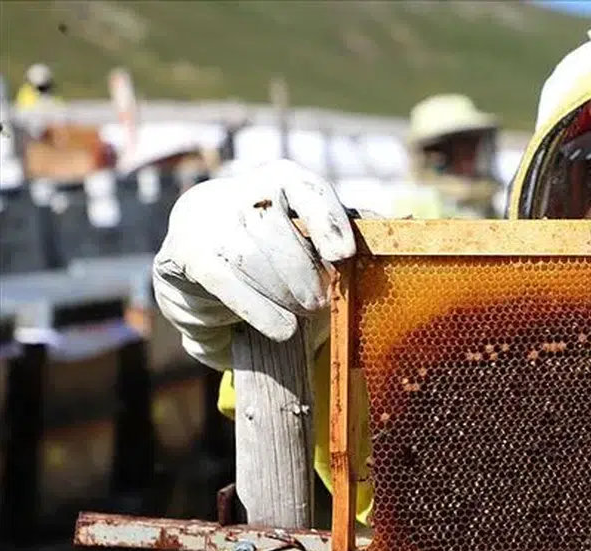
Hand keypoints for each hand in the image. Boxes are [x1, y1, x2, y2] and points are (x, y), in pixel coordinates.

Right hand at [152, 159, 354, 369]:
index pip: (304, 188)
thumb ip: (351, 228)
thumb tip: (407, 223)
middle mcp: (238, 191)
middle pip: (275, 229)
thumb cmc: (276, 251)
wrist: (205, 269)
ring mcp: (206, 219)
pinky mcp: (182, 253)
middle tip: (321, 304)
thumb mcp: (313, 236)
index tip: (345, 254)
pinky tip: (282, 330)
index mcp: (280, 179)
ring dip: (281, 293)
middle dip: (303, 273)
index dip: (326, 219)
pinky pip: (223, 280)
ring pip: (248, 255)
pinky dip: (257, 309)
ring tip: (301, 316)